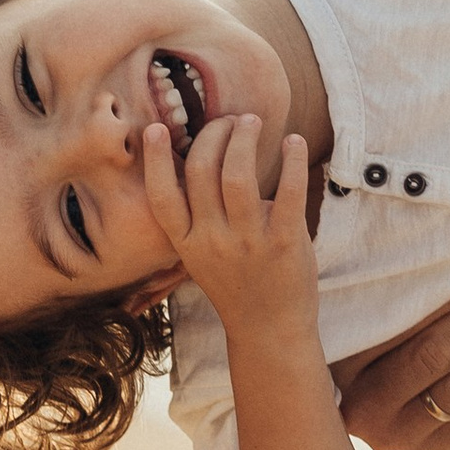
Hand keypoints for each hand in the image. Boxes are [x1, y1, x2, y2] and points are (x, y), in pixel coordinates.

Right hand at [140, 110, 322, 358]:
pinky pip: (289, 192)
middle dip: (213, 134)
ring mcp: (249, 242)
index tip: (155, 127)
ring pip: (237, 175)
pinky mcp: (285, 242)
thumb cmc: (235, 282)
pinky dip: (291, 160)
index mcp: (187, 242)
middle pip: (201, 171)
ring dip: (244, 138)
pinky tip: (294, 141)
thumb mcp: (200, 254)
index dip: (155, 159)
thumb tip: (196, 159)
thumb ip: (195, 215)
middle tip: (228, 120)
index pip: (162, 196)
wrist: (269, 328)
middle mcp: (212, 241)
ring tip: (251, 121)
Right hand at [338, 253, 449, 449]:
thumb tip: (444, 231)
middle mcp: (365, 409)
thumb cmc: (351, 331)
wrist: (341, 398)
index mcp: (338, 365)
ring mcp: (402, 437)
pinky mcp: (434, 448)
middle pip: (441, 354)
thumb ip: (386, 279)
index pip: (411, 326)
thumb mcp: (355, 304)